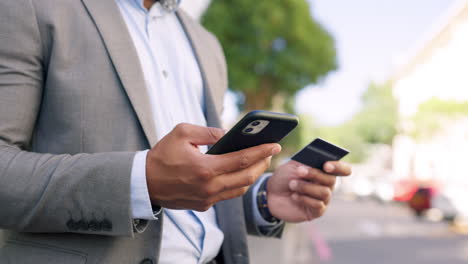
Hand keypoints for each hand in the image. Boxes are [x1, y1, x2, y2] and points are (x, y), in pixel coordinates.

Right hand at [146, 123, 280, 210]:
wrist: (144, 182)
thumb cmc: (162, 155)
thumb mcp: (182, 133)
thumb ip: (209, 132)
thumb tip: (229, 134)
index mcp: (205, 168)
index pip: (242, 159)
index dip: (261, 151)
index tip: (275, 145)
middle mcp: (209, 187)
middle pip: (246, 177)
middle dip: (262, 163)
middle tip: (269, 152)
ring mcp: (207, 199)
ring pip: (240, 188)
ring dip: (252, 175)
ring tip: (258, 161)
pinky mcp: (204, 205)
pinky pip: (228, 195)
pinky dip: (239, 183)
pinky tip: (242, 172)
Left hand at [267, 160, 350, 221]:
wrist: (271, 194)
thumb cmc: (284, 177)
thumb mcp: (292, 165)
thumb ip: (306, 162)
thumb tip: (319, 162)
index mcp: (325, 170)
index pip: (343, 169)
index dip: (338, 167)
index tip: (326, 165)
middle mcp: (327, 185)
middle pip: (332, 180)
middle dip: (315, 174)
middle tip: (299, 171)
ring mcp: (323, 199)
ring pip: (324, 192)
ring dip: (306, 187)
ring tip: (292, 185)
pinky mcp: (317, 212)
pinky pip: (318, 205)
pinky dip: (304, 199)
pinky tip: (294, 196)